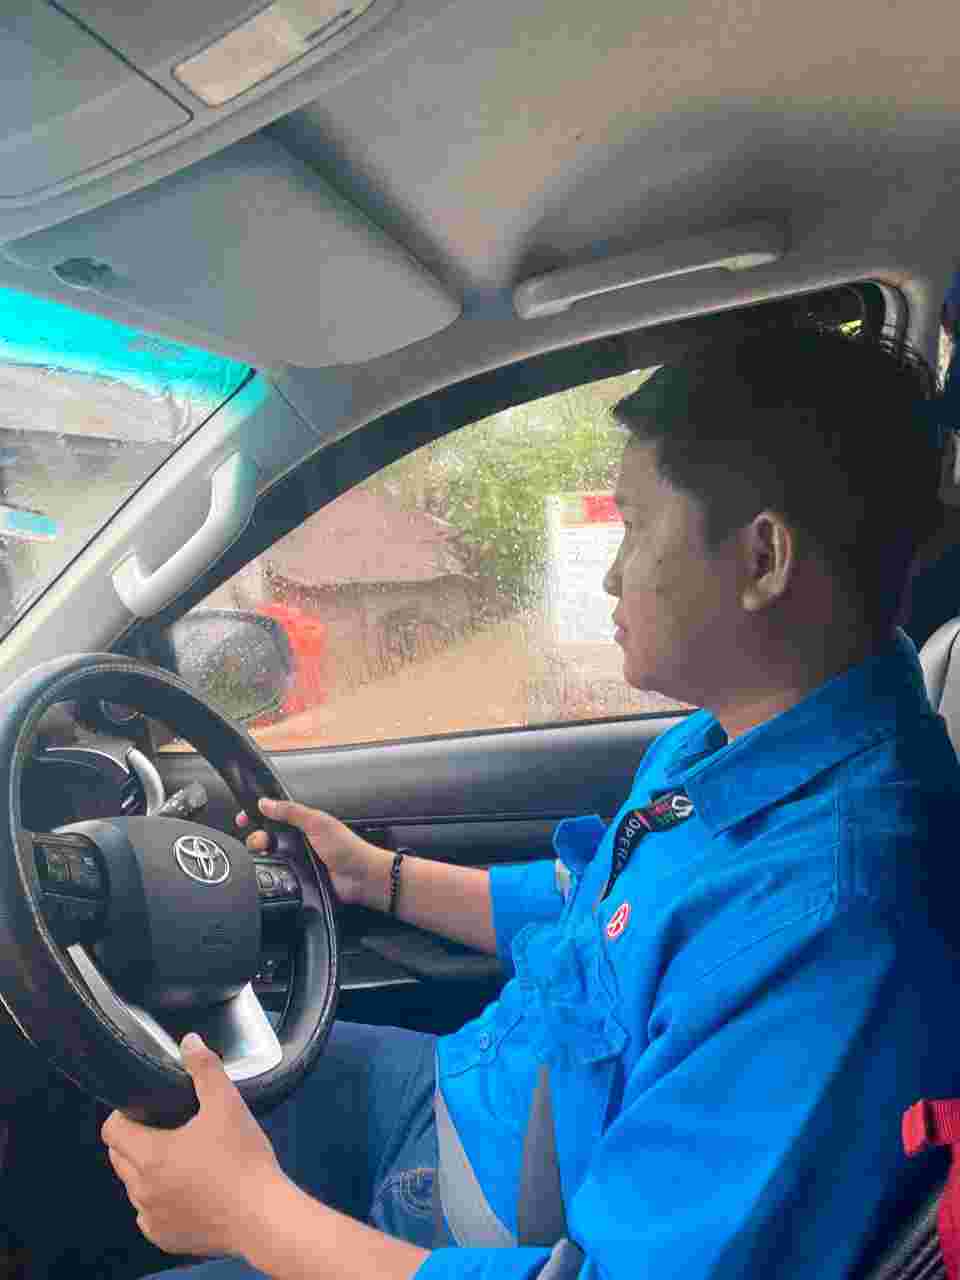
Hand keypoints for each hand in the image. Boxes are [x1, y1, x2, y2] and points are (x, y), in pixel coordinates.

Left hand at [101, 1032, 284, 1258]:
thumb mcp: (227, 1104)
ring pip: (134, 1186)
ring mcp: (152, 1217)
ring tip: (181, 1157)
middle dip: (135, 1140)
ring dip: (147, 1171)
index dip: (123, 1114)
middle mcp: (142, 1190)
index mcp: (150, 1156)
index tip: (145, 1108)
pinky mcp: (165, 1237)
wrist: (263, 1216)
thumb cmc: (244, 1160)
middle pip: (119, 1157)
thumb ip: (205, 1069)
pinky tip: (187, 1188)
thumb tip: (189, 1042)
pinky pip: (149, 1213)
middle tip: (168, 1128)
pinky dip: (160, 1199)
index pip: (111, 1131)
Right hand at [237, 798, 386, 906]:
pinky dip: (271, 873)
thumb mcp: (318, 822)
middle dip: (256, 838)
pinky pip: (276, 875)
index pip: (273, 815)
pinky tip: (272, 872)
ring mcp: (296, 860)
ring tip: (266, 856)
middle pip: (265, 837)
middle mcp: (298, 840)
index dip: (256, 816)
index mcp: (304, 823)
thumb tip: (266, 802)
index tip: (242, 819)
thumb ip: (291, 811)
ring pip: (268, 856)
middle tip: (259, 842)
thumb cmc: (348, 848)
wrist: (361, 878)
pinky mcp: (296, 879)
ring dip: (263, 856)